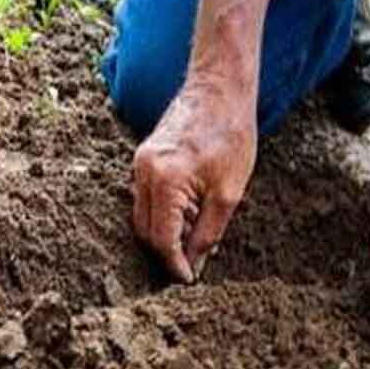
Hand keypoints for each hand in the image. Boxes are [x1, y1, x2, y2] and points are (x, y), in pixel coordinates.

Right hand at [132, 75, 256, 282]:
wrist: (219, 89)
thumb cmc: (230, 135)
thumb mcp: (228, 193)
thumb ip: (208, 233)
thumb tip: (194, 264)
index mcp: (165, 182)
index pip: (161, 239)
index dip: (175, 265)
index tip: (188, 279)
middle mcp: (144, 173)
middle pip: (144, 231)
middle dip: (165, 253)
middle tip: (191, 265)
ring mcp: (139, 164)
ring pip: (141, 216)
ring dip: (163, 233)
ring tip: (192, 239)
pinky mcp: (142, 158)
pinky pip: (144, 197)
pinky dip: (161, 213)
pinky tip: (186, 214)